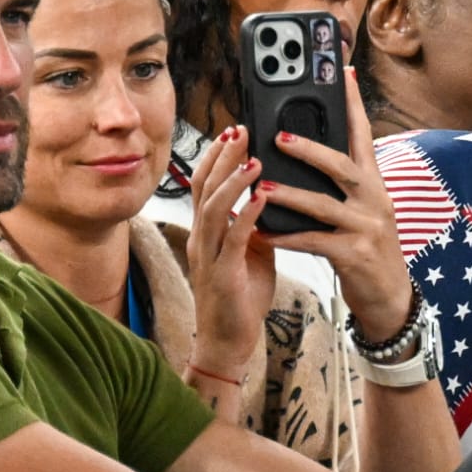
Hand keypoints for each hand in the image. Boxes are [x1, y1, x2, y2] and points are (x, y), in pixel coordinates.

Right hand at [186, 124, 276, 380]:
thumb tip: (269, 197)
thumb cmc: (240, 297)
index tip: (234, 131)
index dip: (218, 156)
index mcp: (207, 232)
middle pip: (205, 187)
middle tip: (240, 130)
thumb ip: (253, 225)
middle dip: (223, 157)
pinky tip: (261, 199)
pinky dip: (246, 216)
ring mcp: (209, 256)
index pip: (206, 184)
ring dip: (234, 181)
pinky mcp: (223, 274)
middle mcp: (202, 239)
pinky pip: (233, 240)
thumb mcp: (249, 252)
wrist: (229, 341)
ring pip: (214, 209)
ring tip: (254, 158)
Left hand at [258, 67, 412, 339]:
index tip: (343, 72)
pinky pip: (314, 241)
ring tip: (261, 186)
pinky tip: (263, 231)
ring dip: (289, 194)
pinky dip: (286, 236)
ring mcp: (367, 227)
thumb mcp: (363, 210)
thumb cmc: (368, 250)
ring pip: (323, 204)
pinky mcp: (354, 255)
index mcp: (374, 184)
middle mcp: (374, 200)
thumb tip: (308, 150)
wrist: (390, 299)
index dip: (353, 103)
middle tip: (277, 136)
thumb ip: (344, 183)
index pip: (364, 134)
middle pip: (342, 165)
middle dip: (309, 149)